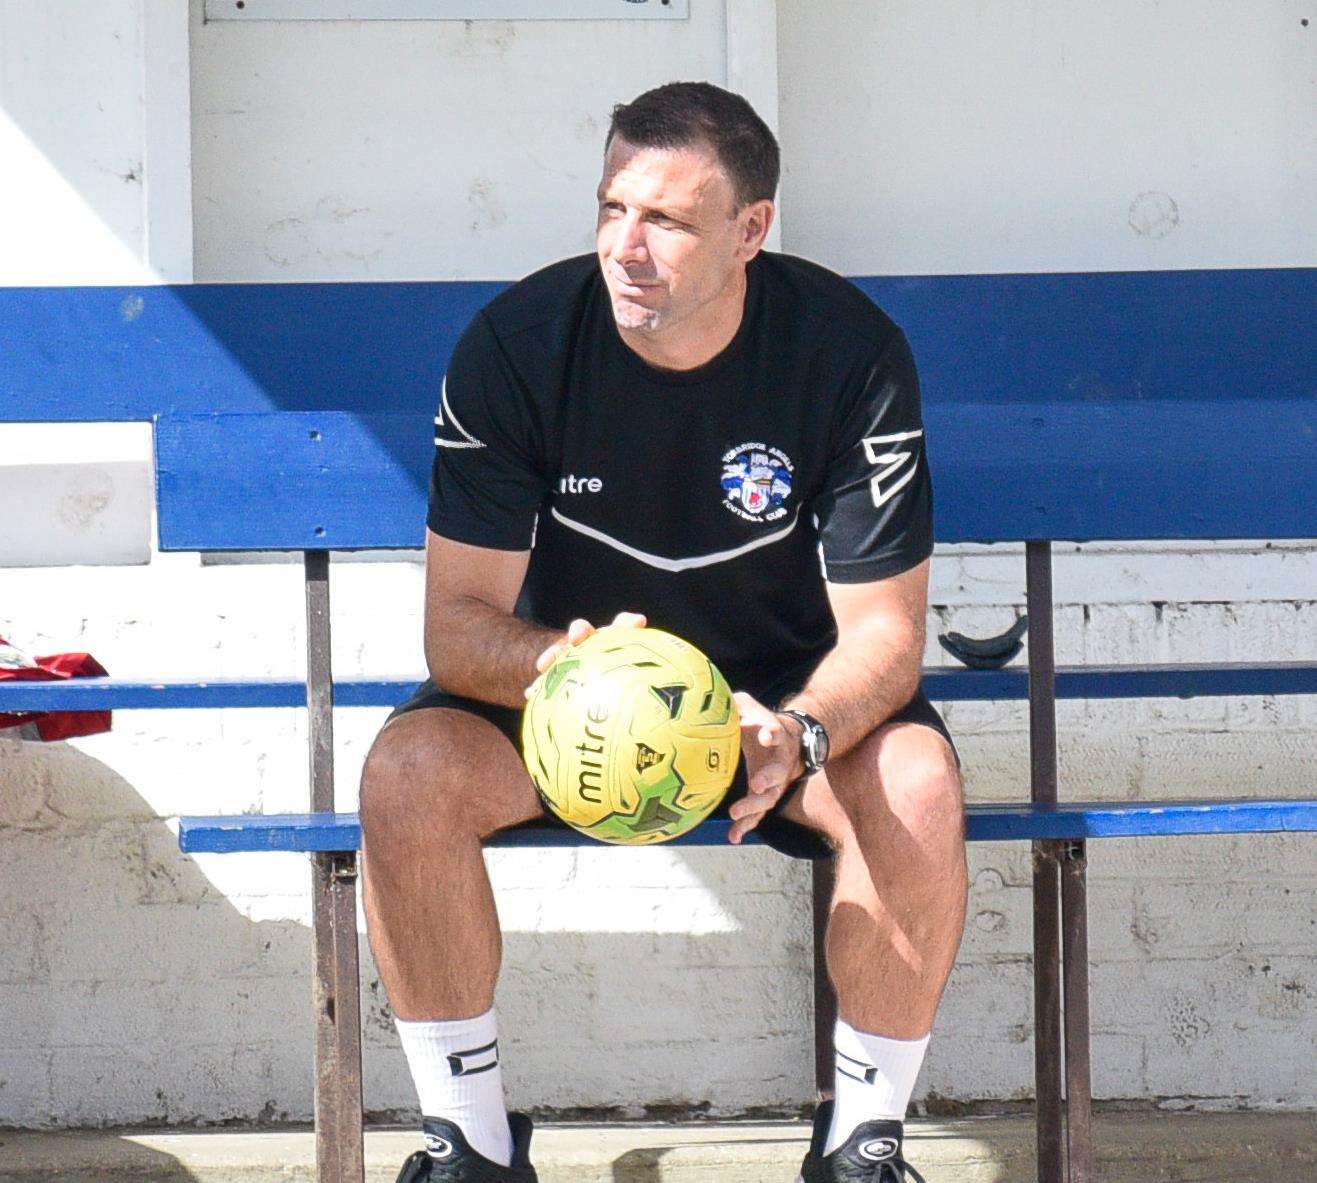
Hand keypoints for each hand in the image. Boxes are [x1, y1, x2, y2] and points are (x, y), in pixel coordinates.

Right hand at [524, 611, 647, 698]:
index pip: (625, 628)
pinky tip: (530, 694)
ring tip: (544, 664)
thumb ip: (645, 705)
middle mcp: (595, 645)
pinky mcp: (558, 666)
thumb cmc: (617, 694)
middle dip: (583, 630)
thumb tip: (669, 731)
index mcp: (617, 647)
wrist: (583, 683)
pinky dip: (540, 683)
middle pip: (590, 633)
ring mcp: (574, 654)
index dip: (629, 623)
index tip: (636, 621)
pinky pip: (548, 672)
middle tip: (578, 635)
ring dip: (555, 652)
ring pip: (563, 649)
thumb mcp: (631, 695)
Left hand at [727, 692, 805, 844]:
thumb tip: (712, 696)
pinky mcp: (766, 796)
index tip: (766, 735)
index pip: (775, 732)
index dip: (771, 733)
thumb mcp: (749, 707)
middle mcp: (779, 761)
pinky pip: (758, 814)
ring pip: (769, 798)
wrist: (788, 742)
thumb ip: (735, 702)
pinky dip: (746, 825)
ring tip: (736, 815)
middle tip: (755, 784)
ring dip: (754, 807)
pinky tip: (733, 837)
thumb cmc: (760, 722)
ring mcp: (775, 782)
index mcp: (774, 735)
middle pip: (777, 772)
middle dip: (768, 778)